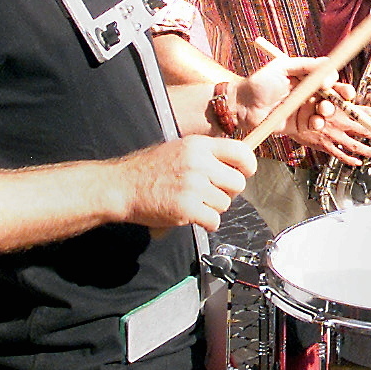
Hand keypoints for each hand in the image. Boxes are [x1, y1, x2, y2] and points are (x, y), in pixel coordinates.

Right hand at [117, 136, 254, 230]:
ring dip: (213, 208)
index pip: (241, 152)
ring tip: (194, 203)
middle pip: (238, 183)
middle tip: (211, 194)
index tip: (244, 173)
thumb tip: (235, 166)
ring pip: (225, 204)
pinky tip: (193, 216)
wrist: (122, 187)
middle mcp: (199, 164)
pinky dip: (207, 223)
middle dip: (229, 192)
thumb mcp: (180, 150)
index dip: (248, 166)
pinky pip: (214, 220)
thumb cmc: (149, 170)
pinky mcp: (187, 208)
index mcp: (199, 146)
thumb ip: (206, 156)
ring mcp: (193, 186)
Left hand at [244, 43, 370, 164]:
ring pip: (327, 112)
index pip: (329, 78)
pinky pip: (316, 125)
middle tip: (338, 101)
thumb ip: (305, 65)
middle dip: (340, 99)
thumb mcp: (281, 68)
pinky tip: (314, 123)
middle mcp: (308, 93)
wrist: (241, 106)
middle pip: (334, 96)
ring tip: (321, 113)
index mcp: (306, 77)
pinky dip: (319, 125)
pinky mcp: (300, 125)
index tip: (335, 86)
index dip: (337, 82)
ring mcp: (305, 109)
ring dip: (328, 113)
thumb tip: (327, 64)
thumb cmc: (257, 84)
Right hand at [302, 87, 370, 165]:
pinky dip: (349, 159)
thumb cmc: (304, 103)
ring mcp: (333, 133)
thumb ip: (338, 98)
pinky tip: (357, 162)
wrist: (287, 114)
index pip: (365, 111)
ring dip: (367, 150)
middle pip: (364, 129)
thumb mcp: (322, 95)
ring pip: (355, 145)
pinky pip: (339, 154)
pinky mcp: (324, 144)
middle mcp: (339, 121)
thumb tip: (350, 96)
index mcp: (342, 107)